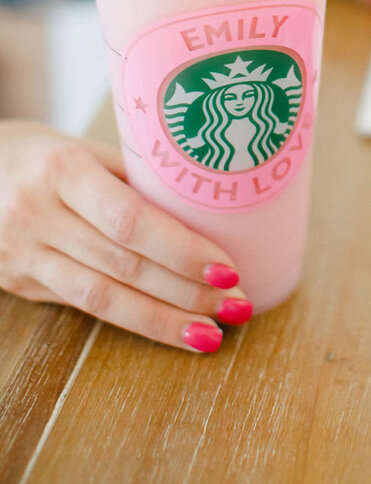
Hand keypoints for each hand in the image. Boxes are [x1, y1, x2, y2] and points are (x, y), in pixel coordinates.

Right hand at [0, 121, 252, 351]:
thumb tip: (208, 213)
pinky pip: (83, 306)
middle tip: (236, 306)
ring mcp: (22, 255)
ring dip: (162, 320)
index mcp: (62, 170)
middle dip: (186, 292)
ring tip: (210, 334)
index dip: (182, 251)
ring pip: (102, 299)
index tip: (228, 269)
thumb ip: (136, 180)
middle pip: (123, 265)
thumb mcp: (84, 149)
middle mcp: (37, 214)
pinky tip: (166, 327)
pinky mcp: (20, 284)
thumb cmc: (41, 152)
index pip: (130, 220)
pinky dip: (130, 319)